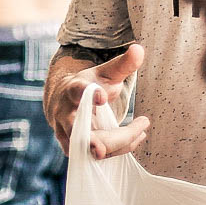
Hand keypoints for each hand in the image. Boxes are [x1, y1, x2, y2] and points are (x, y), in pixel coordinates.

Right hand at [45, 44, 149, 159]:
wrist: (63, 102)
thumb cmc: (88, 86)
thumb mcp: (105, 73)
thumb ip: (123, 64)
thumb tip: (139, 49)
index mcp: (73, 90)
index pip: (78, 91)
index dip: (89, 94)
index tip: (102, 98)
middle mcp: (65, 115)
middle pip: (81, 130)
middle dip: (92, 141)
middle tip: (102, 149)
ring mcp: (67, 134)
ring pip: (92, 147)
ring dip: (119, 143)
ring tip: (142, 130)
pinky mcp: (74, 149)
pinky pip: (96, 155)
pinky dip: (118, 149)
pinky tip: (135, 139)